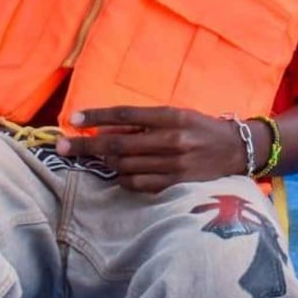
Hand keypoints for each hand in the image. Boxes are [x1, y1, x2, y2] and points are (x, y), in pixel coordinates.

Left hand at [57, 105, 254, 193]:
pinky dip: (122, 178)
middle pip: (118, 143)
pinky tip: (119, 171)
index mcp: (172, 117)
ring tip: (97, 157)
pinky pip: (136, 183)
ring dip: (104, 162)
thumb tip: (105, 127)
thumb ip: (144, 122)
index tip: (73, 119)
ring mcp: (173, 164)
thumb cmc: (201, 128)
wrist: (236, 150)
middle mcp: (172, 140)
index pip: (126, 114)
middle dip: (85, 145)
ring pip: (123, 165)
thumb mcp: (176, 115)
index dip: (97, 116)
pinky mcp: (175, 184)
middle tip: (60, 146)